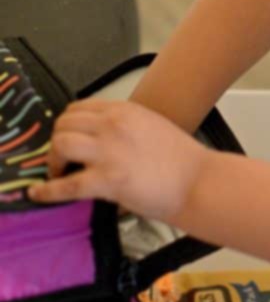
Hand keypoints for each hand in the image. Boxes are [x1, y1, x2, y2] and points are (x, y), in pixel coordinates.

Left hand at [28, 99, 209, 223]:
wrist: (199, 182)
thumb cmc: (184, 160)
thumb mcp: (153, 126)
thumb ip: (127, 126)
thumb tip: (106, 139)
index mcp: (124, 111)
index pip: (80, 108)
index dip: (68, 124)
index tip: (68, 137)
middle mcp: (112, 125)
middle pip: (64, 123)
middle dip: (57, 141)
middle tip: (61, 159)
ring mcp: (108, 152)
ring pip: (60, 145)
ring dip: (53, 159)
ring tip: (58, 173)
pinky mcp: (106, 180)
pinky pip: (66, 184)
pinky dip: (48, 190)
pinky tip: (39, 193)